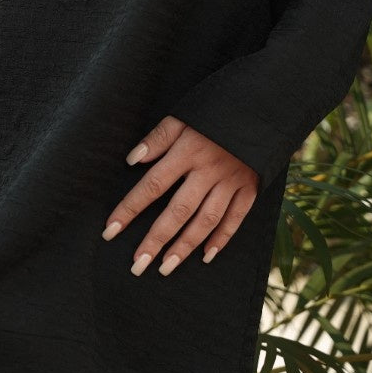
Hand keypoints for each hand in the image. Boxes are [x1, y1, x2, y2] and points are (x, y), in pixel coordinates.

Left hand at [101, 115, 258, 275]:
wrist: (261, 105)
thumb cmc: (215, 109)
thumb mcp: (183, 115)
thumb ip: (158, 138)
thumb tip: (132, 160)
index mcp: (187, 151)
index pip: (152, 185)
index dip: (130, 209)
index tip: (110, 230)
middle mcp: (208, 171)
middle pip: (178, 211)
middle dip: (156, 240)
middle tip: (137, 264)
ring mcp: (231, 182)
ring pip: (206, 220)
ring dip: (185, 246)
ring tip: (165, 267)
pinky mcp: (250, 187)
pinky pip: (236, 218)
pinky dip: (222, 238)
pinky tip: (206, 256)